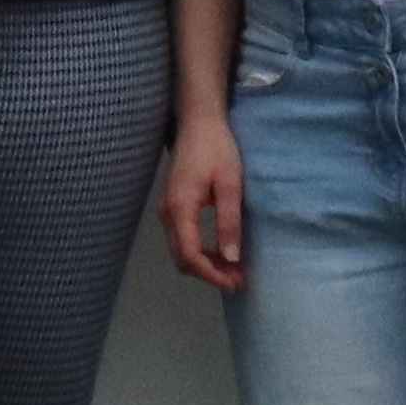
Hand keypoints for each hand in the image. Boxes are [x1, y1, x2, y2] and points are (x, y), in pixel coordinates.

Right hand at [159, 107, 249, 291]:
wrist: (198, 122)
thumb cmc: (217, 149)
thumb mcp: (230, 184)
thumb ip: (229, 221)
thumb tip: (231, 259)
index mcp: (180, 209)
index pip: (190, 255)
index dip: (212, 274)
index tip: (235, 282)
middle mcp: (168, 213)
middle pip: (182, 258)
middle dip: (209, 274)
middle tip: (238, 279)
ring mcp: (167, 210)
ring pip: (181, 251)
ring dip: (205, 264)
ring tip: (233, 269)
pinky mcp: (172, 206)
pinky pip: (182, 239)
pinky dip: (200, 252)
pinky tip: (220, 252)